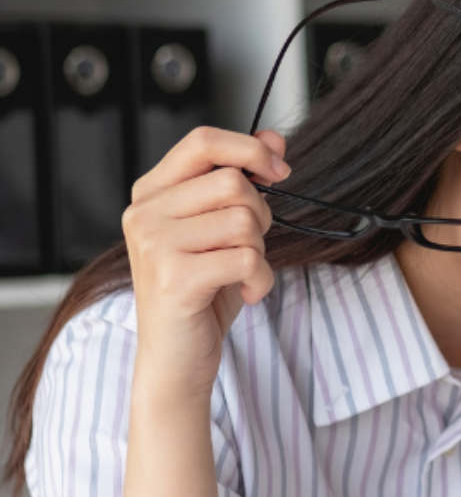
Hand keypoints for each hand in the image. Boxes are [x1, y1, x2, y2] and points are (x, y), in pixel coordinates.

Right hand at [122, 126, 288, 400]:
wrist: (176, 357)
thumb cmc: (201, 293)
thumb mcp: (223, 231)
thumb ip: (243, 183)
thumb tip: (274, 139)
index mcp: (152, 193)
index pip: (202, 142)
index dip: (250, 149)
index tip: (279, 172)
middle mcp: (144, 212)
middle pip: (232, 183)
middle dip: (261, 215)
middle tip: (250, 246)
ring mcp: (154, 244)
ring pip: (244, 221)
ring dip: (260, 251)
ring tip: (241, 273)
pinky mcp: (172, 277)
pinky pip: (246, 258)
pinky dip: (261, 279)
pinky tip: (246, 293)